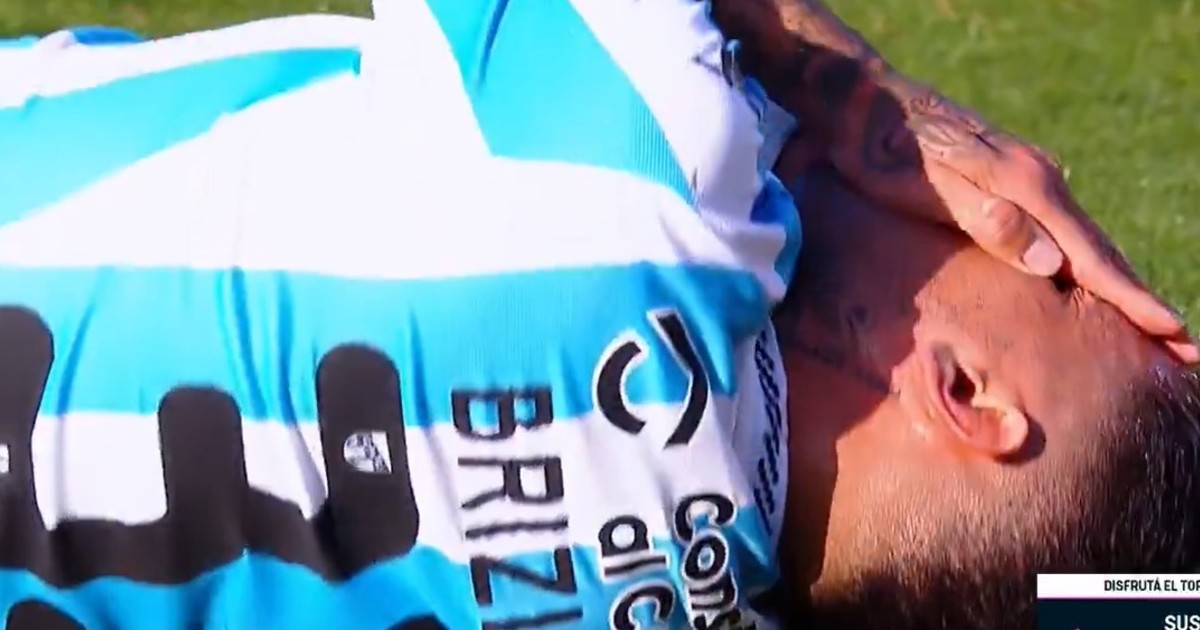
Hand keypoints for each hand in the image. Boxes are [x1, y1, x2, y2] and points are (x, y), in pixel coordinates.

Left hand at [821, 74, 1197, 362]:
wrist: (867, 103)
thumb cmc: (886, 151)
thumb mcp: (928, 188)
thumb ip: (987, 221)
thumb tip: (1051, 263)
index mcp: (1028, 188)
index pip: (1090, 257)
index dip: (1130, 298)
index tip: (1171, 332)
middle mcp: (1040, 180)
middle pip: (1100, 250)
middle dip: (1138, 299)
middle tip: (1182, 345)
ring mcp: (1028, 177)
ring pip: (1082, 240)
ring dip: (1115, 282)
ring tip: (1146, 322)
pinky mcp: (1011, 180)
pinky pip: (1060, 229)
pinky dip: (1084, 261)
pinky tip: (1086, 281)